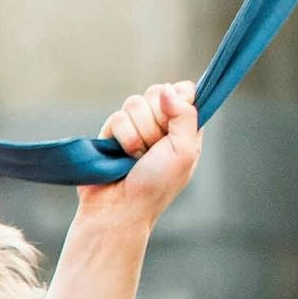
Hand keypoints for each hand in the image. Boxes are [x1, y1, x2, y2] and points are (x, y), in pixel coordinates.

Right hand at [85, 83, 201, 221]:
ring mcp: (136, 128)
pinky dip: (121, 137)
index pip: (185, 91)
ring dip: (137, 133)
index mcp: (185, 128)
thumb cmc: (156, 186)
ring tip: (137, 156)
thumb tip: (170, 89)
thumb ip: (184, 115)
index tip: (175, 120)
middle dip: (155, 119)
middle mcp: (161, 125)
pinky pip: (116, 117)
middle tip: (155, 146)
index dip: (178, 99)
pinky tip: (121, 156)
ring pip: (134, 103)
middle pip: (158, 92)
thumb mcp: (183, 151)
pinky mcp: (112, 133)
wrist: (119, 208)